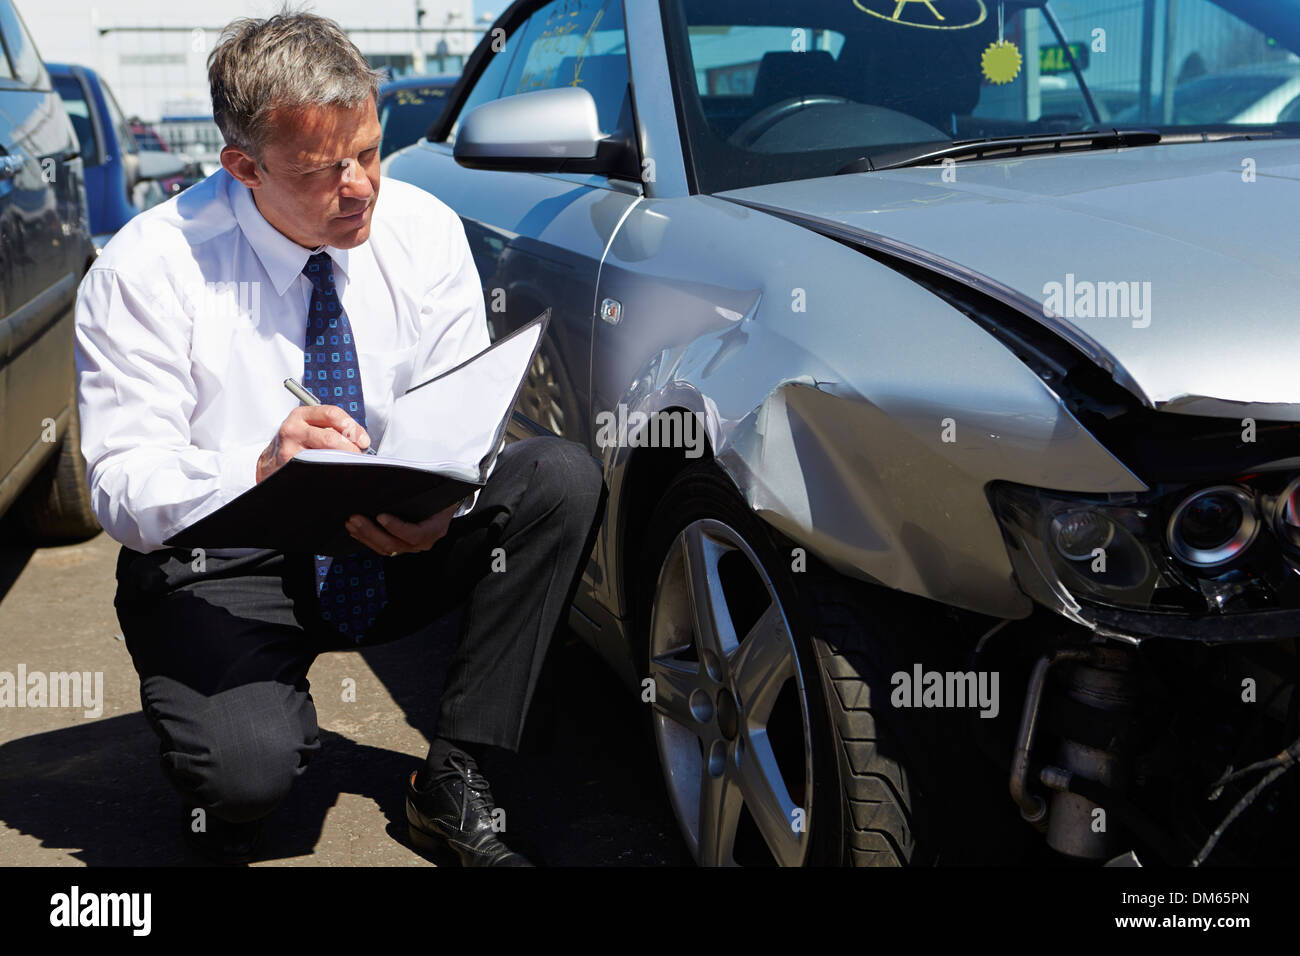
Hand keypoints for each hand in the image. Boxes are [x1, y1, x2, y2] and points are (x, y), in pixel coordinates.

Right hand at [257, 404, 371, 482]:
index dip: (353, 427)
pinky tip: (334, 470)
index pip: (332, 414)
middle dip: (351, 448)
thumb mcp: (310, 427)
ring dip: (342, 461)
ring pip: (325, 456)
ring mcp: (289, 449)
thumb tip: (360, 439)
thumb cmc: (297, 442)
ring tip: (348, 463)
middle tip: (359, 455)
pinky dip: (330, 470)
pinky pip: (316, 468)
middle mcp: (293, 429)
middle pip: (331, 437)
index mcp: (302, 415)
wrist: (271, 460)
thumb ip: (333, 427)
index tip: (363, 440)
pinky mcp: (290, 466)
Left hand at [346, 500, 461, 554]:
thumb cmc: (441, 495)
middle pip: (395, 544)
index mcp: (435, 528)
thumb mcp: (438, 490)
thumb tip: (397, 478)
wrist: (447, 503)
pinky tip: (355, 530)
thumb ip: (421, 489)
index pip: (415, 534)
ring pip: (386, 548)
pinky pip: (383, 547)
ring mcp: (411, 545)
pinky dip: (367, 539)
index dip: (396, 528)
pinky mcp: (401, 545)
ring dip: (366, 536)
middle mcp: (424, 541)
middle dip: (372, 532)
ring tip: (352, 523)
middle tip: (356, 518)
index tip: (380, 516)